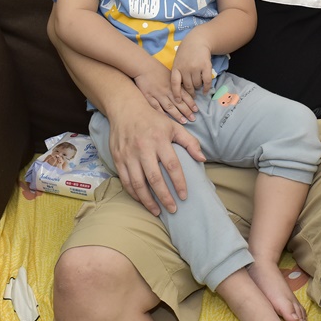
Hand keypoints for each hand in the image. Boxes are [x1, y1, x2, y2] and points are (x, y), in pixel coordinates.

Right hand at [107, 96, 205, 214]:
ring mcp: (129, 155)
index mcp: (160, 140)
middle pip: (154, 178)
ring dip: (147, 200)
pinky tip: (142, 200)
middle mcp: (143, 149)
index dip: (179, 183)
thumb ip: (190, 143)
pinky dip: (134, 194)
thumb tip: (202, 159)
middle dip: (164, 196)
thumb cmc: (153, 120)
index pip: (172, 165)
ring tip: (157, 211)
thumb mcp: (174, 127)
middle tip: (173, 209)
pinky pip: (126, 181)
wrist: (125, 109)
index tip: (184, 196)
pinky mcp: (118, 159)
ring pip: (138, 183)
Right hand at [134, 61, 196, 123]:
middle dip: (187, 111)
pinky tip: (167, 120)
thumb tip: (186, 91)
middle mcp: (167, 90)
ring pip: (169, 107)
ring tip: (184, 121)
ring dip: (177, 115)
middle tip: (193, 119)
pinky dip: (162, 114)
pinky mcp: (149, 97)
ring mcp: (158, 94)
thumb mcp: (171, 75)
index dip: (191, 103)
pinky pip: (156, 107)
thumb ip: (177, 84)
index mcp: (173, 85)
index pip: (185, 95)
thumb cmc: (158, 70)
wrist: (143, 66)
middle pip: (179, 103)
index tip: (196, 110)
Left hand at [171, 36, 214, 97]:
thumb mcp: (177, 61)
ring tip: (198, 87)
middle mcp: (186, 68)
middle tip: (192, 95)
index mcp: (176, 67)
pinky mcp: (206, 66)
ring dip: (198, 88)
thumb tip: (178, 89)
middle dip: (190, 93)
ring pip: (197, 84)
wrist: (197, 41)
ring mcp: (196, 67)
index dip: (176, 94)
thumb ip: (177, 73)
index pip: (175, 83)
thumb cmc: (185, 52)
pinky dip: (207, 88)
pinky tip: (206, 91)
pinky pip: (207, 81)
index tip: (178, 101)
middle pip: (188, 86)